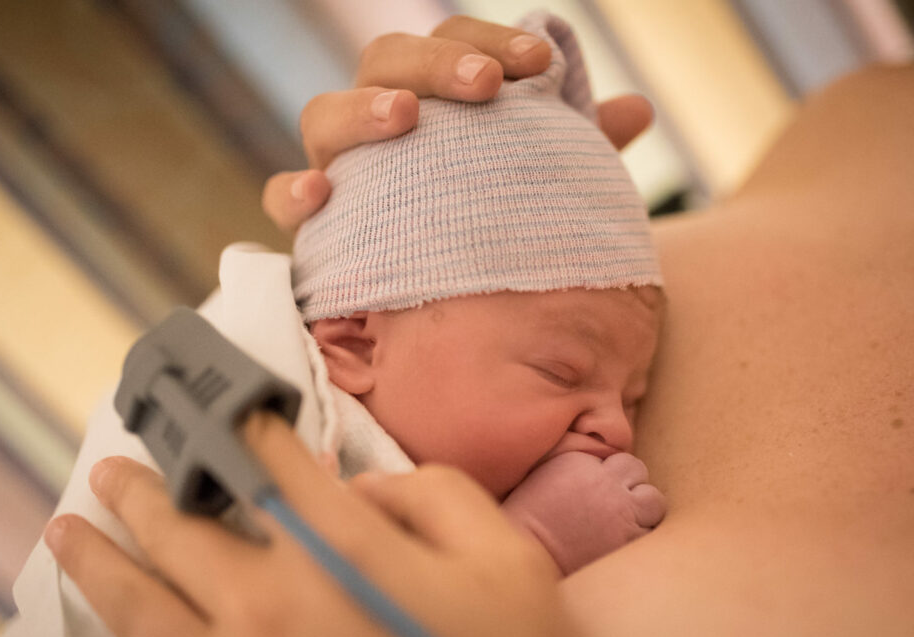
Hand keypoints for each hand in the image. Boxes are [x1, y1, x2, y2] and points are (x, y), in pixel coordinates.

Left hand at [47, 412, 587, 636]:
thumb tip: (355, 487)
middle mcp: (275, 609)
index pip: (274, 466)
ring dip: (99, 564)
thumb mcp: (505, 557)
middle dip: (146, 490)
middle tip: (116, 469)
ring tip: (68, 533)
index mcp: (341, 555)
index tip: (227, 410)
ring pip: (145, 611)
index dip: (246, 428)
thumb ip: (431, 495)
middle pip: (184, 532)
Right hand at [262, 15, 653, 231]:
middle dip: (434, 65)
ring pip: (323, 114)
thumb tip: (637, 109)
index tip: (539, 63)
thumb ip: (575, 149)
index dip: (487, 42)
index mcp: (430, 102)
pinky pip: (282, 197)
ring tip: (405, 120)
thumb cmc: (494, 230)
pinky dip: (294, 191)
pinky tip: (321, 195)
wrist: (450, 310)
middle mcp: (378, 126)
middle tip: (484, 87)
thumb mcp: (538, 188)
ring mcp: (339, 170)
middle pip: (383, 62)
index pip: (447, 44)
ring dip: (362, 110)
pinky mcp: (315, 225)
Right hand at [501, 451, 665, 574]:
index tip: (599, 489)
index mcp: (582, 463)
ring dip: (644, 509)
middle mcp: (606, 483)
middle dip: (632, 484)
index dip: (611, 474)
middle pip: (639, 471)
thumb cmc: (529, 517)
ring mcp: (621, 512)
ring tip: (626, 521)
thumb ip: (577, 463)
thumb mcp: (545, 474)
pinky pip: (650, 531)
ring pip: (655, 500)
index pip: (616, 459)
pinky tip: (622, 541)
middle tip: (618, 502)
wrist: (528, 554)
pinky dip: (639, 535)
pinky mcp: (627, 540)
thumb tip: (599, 464)